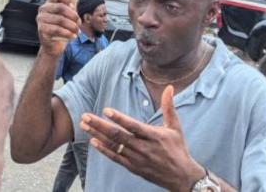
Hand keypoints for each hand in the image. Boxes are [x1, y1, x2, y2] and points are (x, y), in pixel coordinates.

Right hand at [36, 0, 78, 56]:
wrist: (53, 46)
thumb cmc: (61, 30)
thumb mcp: (67, 17)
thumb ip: (71, 8)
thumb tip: (75, 2)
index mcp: (49, 3)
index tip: (72, 5)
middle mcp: (43, 9)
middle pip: (61, 7)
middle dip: (73, 16)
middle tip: (78, 23)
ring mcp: (41, 19)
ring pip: (61, 19)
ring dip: (72, 26)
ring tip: (77, 31)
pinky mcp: (41, 30)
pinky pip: (57, 29)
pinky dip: (68, 33)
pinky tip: (72, 36)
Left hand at [82, 86, 205, 191]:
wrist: (181, 177)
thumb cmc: (178, 149)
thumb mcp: (175, 127)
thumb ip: (169, 106)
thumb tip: (170, 87)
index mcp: (153, 136)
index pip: (133, 126)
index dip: (120, 119)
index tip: (106, 110)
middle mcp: (143, 147)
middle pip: (118, 135)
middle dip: (99, 125)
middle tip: (85, 116)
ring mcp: (137, 158)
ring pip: (113, 146)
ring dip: (97, 135)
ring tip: (84, 126)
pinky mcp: (133, 167)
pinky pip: (115, 158)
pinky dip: (103, 150)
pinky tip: (93, 142)